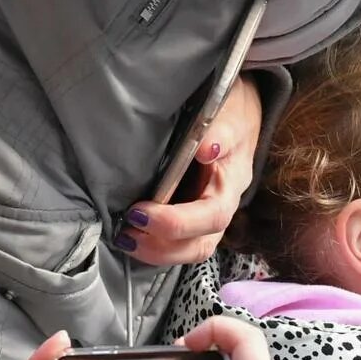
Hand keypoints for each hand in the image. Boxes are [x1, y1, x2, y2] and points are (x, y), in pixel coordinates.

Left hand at [120, 76, 262, 266]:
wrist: (236, 109)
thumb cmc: (231, 108)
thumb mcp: (229, 110)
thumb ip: (220, 129)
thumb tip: (207, 148)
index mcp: (231, 183)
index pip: (212, 216)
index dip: (177, 222)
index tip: (140, 213)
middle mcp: (221, 205)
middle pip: (201, 245)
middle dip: (162, 246)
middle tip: (127, 233)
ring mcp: (207, 214)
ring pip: (189, 250)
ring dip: (155, 251)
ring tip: (125, 238)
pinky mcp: (191, 214)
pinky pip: (177, 241)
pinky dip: (152, 244)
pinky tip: (129, 235)